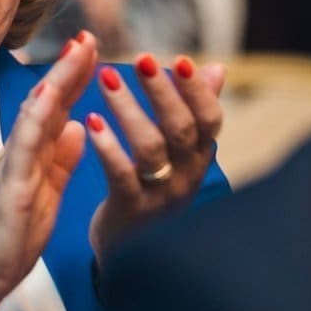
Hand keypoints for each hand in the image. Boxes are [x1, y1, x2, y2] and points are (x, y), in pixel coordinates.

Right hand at [0, 33, 98, 310]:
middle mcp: (20, 153)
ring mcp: (13, 168)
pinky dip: (36, 120)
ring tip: (76, 52)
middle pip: (46, 102)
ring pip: (36, 116)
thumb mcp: (46, 192)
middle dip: (68, 67)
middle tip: (88, 35)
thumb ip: (60, 159)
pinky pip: (24, 149)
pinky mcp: (10, 189)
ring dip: (56, 82)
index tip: (92, 46)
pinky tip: (49, 97)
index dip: (73, 77)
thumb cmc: (10, 237)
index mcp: (32, 155)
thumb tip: (77, 125)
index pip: (56, 108)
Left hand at [87, 51, 224, 259]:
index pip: (210, 119)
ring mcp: (161, 195)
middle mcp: (187, 176)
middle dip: (162, 91)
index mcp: (199, 157)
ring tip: (106, 79)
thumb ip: (195, 110)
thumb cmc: (154, 188)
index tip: (179, 59)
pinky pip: (122, 175)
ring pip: (150, 147)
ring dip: (128, 109)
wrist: (130, 250)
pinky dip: (108, 146)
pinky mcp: (131, 209)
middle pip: (181, 128)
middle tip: (141, 59)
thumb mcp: (181, 153)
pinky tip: (92, 121)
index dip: (197, 90)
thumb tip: (217, 68)